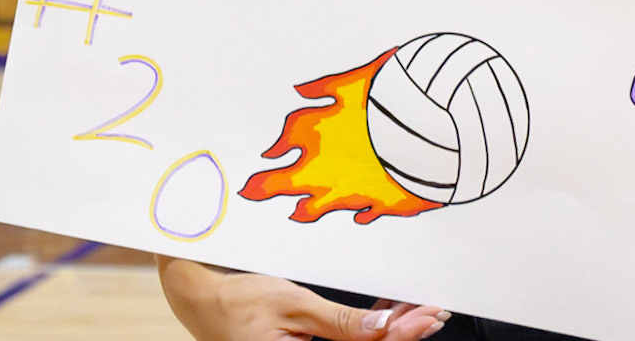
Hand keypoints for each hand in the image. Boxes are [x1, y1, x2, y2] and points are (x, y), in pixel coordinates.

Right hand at [157, 259, 449, 340]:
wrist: (202, 301)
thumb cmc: (241, 301)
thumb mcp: (293, 304)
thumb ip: (340, 323)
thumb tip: (382, 328)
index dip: (405, 334)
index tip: (430, 315)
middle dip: (404, 332)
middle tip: (433, 311)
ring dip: (389, 332)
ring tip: (417, 313)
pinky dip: (366, 331)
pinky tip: (384, 318)